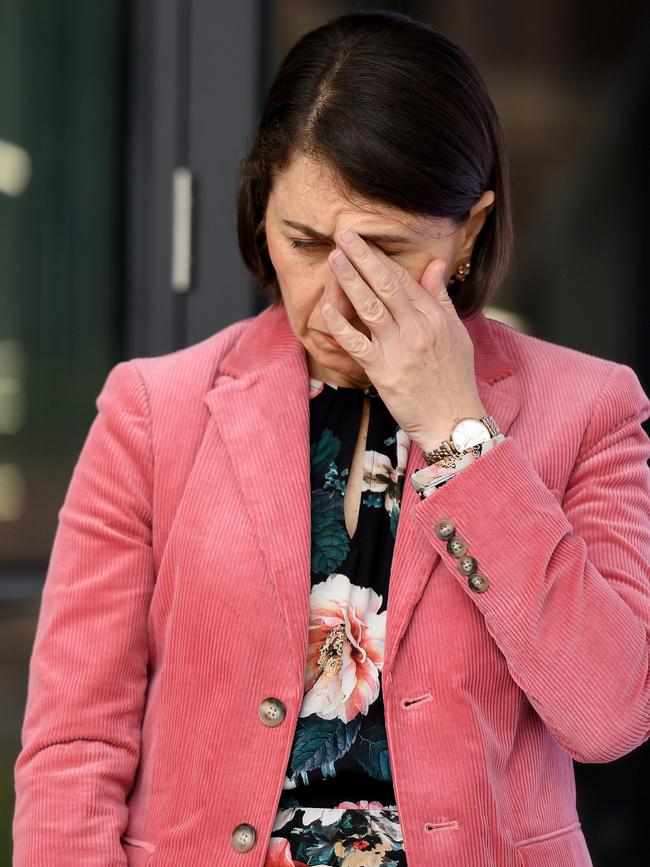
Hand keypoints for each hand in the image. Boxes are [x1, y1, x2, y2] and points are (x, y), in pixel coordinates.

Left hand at [320, 228, 487, 450]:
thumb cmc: (454, 379)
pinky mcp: (383, 371)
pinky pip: (357, 344)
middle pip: (386, 284)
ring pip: (370, 306)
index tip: (362, 240)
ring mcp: (399, 349)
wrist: (454, 420)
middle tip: (343, 234)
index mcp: (434, 317)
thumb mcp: (457, 333)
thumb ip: (440, 298)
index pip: (403, 279)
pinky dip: (340, 326)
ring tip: (334, 259)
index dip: (380, 257)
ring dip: (350, 280)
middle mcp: (417, 328)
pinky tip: (325, 309)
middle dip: (363, 257)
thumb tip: (433, 265)